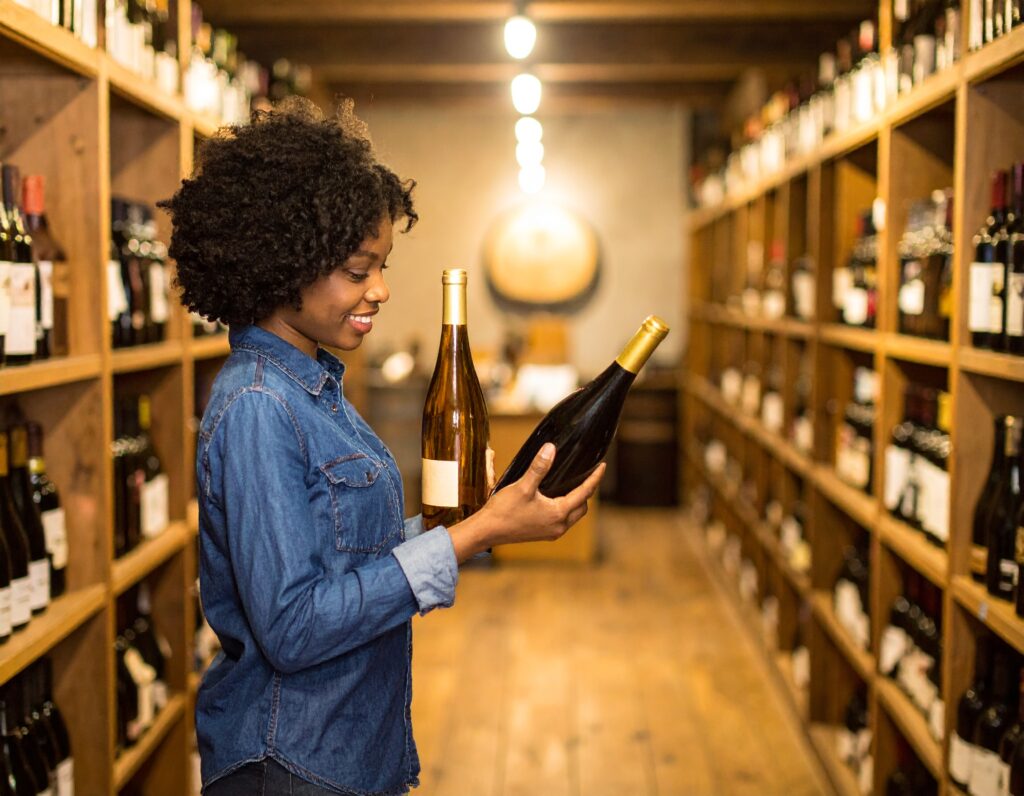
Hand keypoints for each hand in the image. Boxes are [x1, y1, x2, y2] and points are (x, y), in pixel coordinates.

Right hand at [448, 443, 604, 562]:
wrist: (487, 531)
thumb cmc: (504, 511)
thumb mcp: (523, 486)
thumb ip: (539, 468)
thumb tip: (550, 449)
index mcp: (558, 514)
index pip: (584, 493)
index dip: (594, 478)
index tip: (602, 466)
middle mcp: (559, 526)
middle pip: (582, 507)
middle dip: (587, 491)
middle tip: (587, 474)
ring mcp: (551, 532)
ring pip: (573, 515)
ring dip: (576, 501)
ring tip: (572, 485)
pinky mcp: (542, 534)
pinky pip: (562, 520)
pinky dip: (565, 509)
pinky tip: (555, 499)